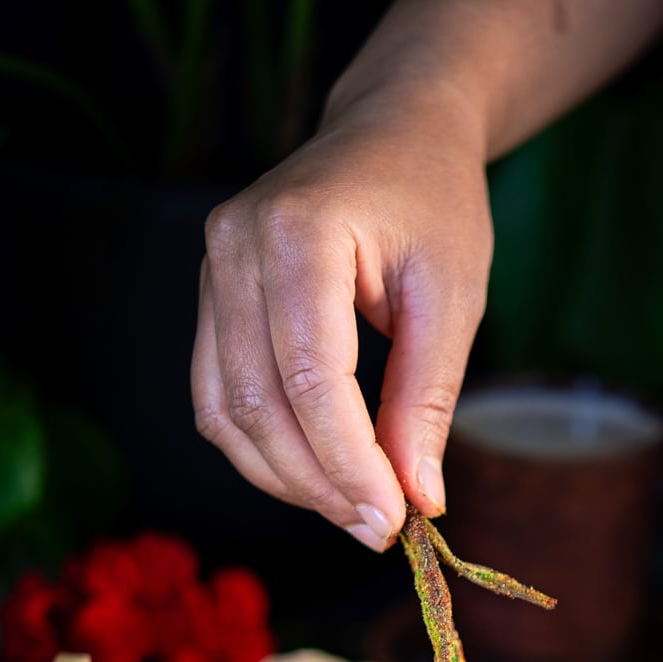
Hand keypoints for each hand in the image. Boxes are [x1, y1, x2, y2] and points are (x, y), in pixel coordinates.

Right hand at [192, 91, 491, 548]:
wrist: (394, 131)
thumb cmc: (432, 203)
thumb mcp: (452, 297)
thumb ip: (427, 401)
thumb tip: (418, 499)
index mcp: (299, 231)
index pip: (311, 378)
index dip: (349, 464)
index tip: (393, 520)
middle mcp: (234, 246)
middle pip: (257, 403)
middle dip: (319, 483)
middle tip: (378, 529)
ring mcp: (211, 271)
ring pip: (225, 412)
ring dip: (287, 479)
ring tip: (354, 511)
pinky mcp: (210, 300)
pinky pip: (217, 398)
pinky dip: (263, 452)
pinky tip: (318, 478)